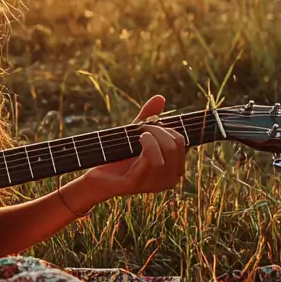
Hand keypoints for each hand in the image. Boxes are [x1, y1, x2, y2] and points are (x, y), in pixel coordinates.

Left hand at [65, 95, 186, 210]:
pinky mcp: (140, 184)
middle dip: (160, 129)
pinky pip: (154, 160)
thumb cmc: (119, 155)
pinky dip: (148, 143)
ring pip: (168, 151)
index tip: (151, 126)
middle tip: (143, 127)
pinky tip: (139, 138)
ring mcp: (156, 184)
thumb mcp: (135, 133)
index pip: (182, 142)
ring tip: (140, 133)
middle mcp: (168, 179)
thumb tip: (160, 97)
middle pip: (176, 145)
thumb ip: (149, 116)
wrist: (98, 177)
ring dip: (153, 134)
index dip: (167, 129)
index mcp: (173, 169)